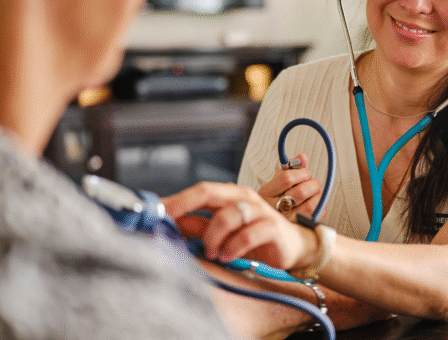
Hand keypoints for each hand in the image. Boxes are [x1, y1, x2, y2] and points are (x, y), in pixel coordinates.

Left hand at [163, 182, 317, 270]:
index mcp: (230, 195)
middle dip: (184, 205)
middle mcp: (244, 197)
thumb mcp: (222, 232)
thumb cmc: (255, 237)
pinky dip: (232, 248)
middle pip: (209, 192)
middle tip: (169, 223)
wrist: (293, 247)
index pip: (199, 190)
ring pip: (227, 216)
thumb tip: (168, 224)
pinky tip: (227, 256)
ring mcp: (259, 210)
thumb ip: (197, 226)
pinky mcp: (272, 226)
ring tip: (212, 252)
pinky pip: (246, 235)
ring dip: (213, 238)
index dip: (177, 199)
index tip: (155, 210)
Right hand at [257, 153, 324, 219]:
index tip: (305, 173)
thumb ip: (290, 168)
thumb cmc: (275, 199)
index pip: (287, 178)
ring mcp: (286, 221)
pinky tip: (315, 204)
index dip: (302, 173)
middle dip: (312, 184)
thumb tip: (302, 157)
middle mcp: (274, 209)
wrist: (269, 223)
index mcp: (266, 193)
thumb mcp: (277, 182)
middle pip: (301, 192)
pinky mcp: (299, 229)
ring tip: (314, 193)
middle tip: (312, 184)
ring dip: (318, 195)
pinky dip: (320, 206)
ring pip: (310, 205)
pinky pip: (316, 215)